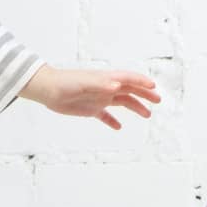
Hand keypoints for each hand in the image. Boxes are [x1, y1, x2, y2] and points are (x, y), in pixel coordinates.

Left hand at [23, 65, 159, 130]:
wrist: (48, 90)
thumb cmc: (65, 82)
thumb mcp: (85, 82)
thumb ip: (102, 84)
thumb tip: (118, 85)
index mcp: (106, 79)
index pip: (129, 78)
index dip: (142, 82)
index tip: (153, 87)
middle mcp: (106, 88)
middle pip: (130, 90)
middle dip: (144, 95)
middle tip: (158, 100)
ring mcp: (99, 98)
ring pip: (122, 102)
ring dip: (135, 107)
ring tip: (147, 115)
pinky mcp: (90, 109)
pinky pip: (105, 116)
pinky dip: (113, 121)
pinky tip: (119, 127)